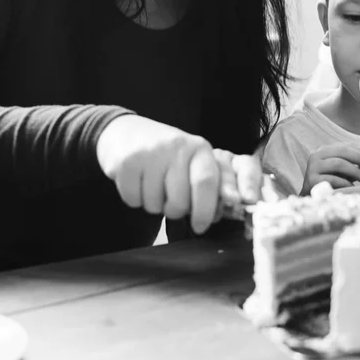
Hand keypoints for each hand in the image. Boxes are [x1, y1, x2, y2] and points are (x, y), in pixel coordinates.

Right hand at [96, 115, 261, 232]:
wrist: (128, 132)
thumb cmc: (168, 155)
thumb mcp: (193, 161)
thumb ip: (213, 183)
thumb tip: (232, 205)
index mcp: (199, 148)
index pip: (207, 182)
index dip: (205, 210)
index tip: (200, 227)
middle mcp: (176, 147)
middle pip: (180, 201)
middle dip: (176, 211)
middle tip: (172, 201)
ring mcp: (151, 153)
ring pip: (156, 204)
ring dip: (154, 205)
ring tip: (153, 186)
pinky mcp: (127, 162)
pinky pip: (134, 200)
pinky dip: (135, 199)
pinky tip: (137, 182)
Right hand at [301, 143, 359, 194]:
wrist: (312, 197)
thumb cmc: (330, 183)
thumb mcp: (343, 172)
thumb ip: (356, 167)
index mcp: (325, 151)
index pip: (346, 146)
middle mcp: (316, 156)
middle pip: (343, 151)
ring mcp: (312, 168)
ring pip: (339, 163)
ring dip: (355, 172)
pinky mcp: (312, 180)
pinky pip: (334, 179)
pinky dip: (346, 183)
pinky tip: (350, 187)